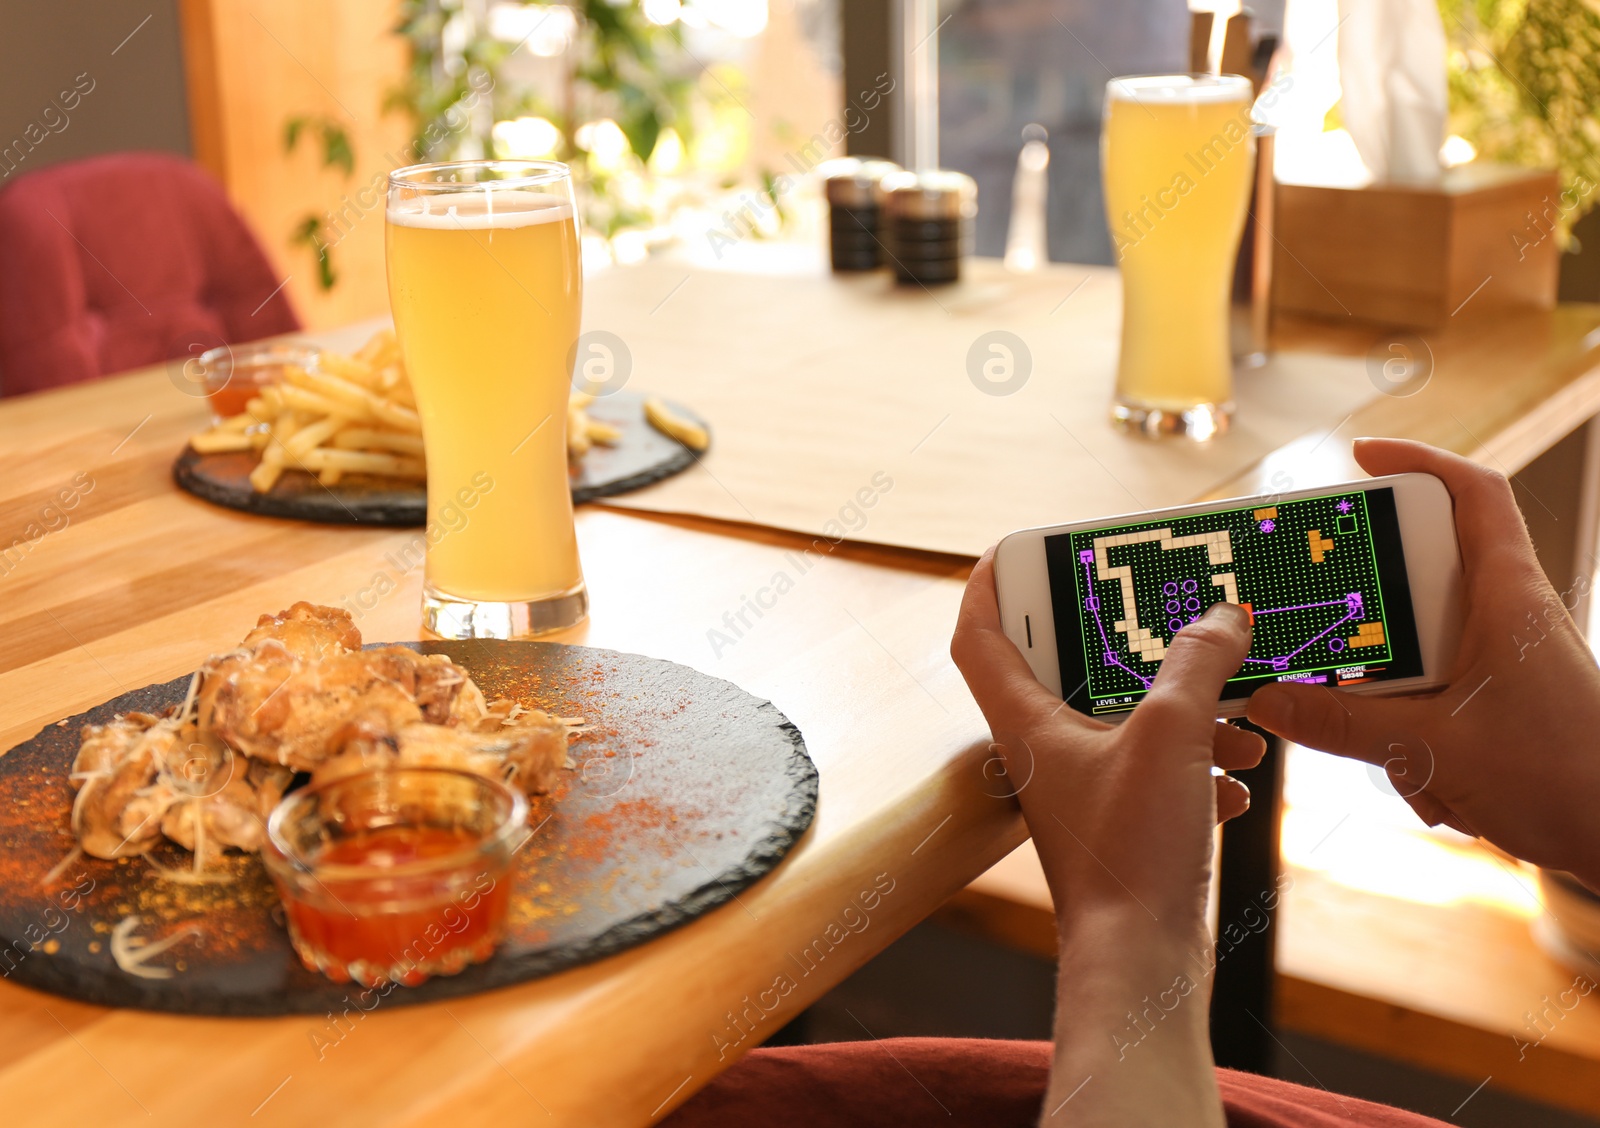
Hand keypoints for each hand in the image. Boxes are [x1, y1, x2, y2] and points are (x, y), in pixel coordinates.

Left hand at [952, 550, 1255, 1126]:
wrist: (1144, 963)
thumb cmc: (1130, 854)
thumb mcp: (1171, 735)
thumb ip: (1196, 663)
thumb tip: (1222, 616)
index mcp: (1025, 721)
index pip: (979, 636)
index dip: (989, 586)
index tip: (1015, 548)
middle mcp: (1046, 750)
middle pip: (1070, 668)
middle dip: (1123, 639)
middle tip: (1164, 608)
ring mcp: (1085, 788)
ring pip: (1130, 721)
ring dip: (1187, 710)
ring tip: (1241, 718)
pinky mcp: (1123, 823)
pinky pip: (1161, 771)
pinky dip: (1201, 765)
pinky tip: (1240, 781)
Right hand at [1247, 438, 1599, 885]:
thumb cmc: (1569, 778)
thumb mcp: (1436, 747)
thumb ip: (1343, 723)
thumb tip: (1272, 700)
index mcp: (1507, 595)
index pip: (1472, 493)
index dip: (1418, 461)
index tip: (1359, 460)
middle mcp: (1509, 616)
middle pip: (1423, 572)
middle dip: (1370, 608)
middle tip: (1322, 618)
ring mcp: (1505, 661)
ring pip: (1421, 647)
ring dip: (1391, 695)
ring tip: (1385, 739)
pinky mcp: (1500, 704)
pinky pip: (1434, 695)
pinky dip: (1413, 734)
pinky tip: (1423, 781)